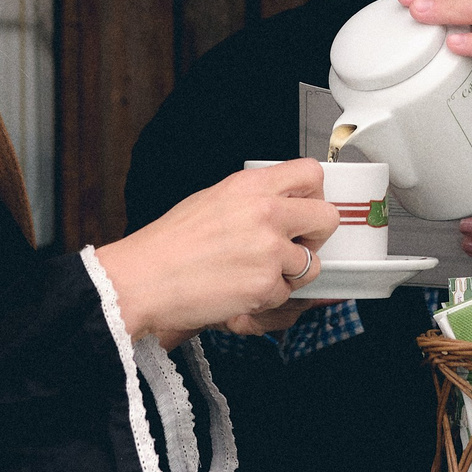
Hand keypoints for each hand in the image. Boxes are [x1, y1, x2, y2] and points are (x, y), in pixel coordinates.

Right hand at [95, 160, 336, 342]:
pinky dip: (268, 297)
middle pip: (327, 217)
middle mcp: (266, 212)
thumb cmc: (170, 244)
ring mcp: (270, 250)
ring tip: (256, 272)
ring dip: (290, 273)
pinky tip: (241, 289)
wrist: (144, 279)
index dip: (315, 193)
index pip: (312, 173)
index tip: (306, 207)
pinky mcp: (266, 285)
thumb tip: (283, 202)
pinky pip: (287, 294)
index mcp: (251, 185)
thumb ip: (254, 198)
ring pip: (312, 263)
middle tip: (296, 245)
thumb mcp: (214, 199)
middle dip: (316, 235)